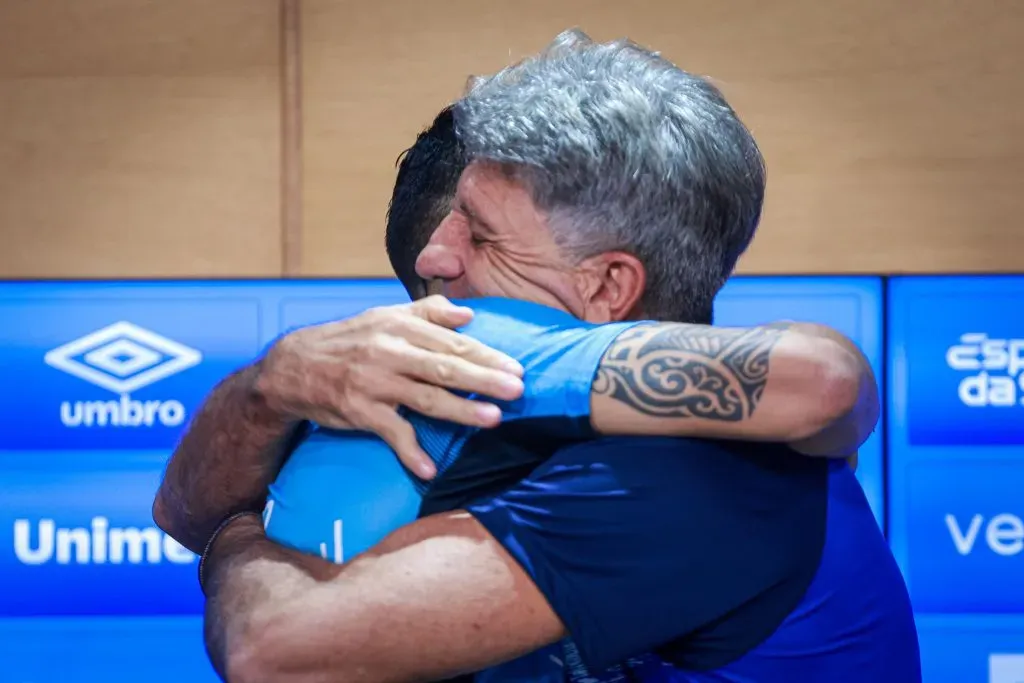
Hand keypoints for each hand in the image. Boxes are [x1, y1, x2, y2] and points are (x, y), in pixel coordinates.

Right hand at [254, 296, 524, 477]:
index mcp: (400, 329)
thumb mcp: (385, 316)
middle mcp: (390, 353)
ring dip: (461, 411)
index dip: (486, 356)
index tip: (516, 367)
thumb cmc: (350, 340)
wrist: (295, 366)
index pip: (452, 343)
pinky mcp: (359, 411)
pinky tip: (430, 469)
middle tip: (517, 389)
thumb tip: (469, 314)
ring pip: (425, 398)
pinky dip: (409, 452)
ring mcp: (374, 384)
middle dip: (483, 379)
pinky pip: (390, 433)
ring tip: (493, 420)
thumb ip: (429, 312)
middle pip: (444, 368)